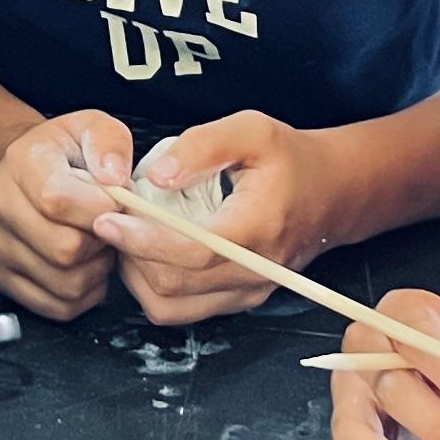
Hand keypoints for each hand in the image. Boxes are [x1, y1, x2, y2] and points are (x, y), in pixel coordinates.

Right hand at [0, 110, 131, 320]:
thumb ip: (109, 142)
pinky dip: (83, 294)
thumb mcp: (92, 128)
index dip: (101, 211)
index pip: (58, 201)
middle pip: (63, 249)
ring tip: (97, 245)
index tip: (116, 204)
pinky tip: (86, 266)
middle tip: (109, 227)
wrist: (26, 171)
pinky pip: (56, 306)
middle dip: (102, 243)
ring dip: (96, 271)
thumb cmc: (64, 153)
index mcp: (21, 162)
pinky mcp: (1, 276)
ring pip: (64, 284)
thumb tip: (113, 177)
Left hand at [93, 114, 316, 324]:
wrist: (332, 192)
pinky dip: (153, 286)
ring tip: (129, 235)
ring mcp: (247, 292)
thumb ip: (202, 147)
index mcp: (257, 228)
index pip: (191, 251)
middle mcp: (254, 271)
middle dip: (131, 254)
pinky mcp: (238, 301)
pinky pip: (181, 310)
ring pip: (170, 307)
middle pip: (172, 285)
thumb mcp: (252, 130)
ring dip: (137, 275)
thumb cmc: (290, 159)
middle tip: (112, 219)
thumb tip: (157, 176)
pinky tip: (148, 252)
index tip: (108, 218)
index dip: (143, 239)